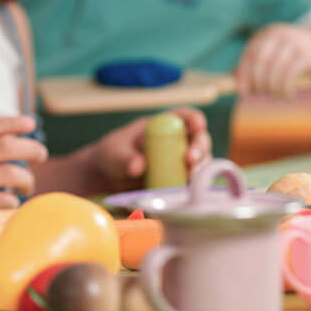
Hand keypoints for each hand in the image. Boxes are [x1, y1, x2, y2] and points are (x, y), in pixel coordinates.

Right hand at [0, 116, 47, 208]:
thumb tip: (17, 136)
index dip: (13, 123)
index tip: (31, 123)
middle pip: (7, 147)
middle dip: (31, 149)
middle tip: (41, 155)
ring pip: (12, 173)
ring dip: (27, 179)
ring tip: (28, 184)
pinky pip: (5, 199)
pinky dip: (14, 199)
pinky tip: (12, 200)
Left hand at [89, 107, 209, 190]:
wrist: (109, 180)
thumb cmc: (113, 156)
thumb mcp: (114, 153)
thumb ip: (125, 158)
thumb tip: (139, 167)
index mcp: (163, 125)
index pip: (185, 116)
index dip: (194, 119)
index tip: (197, 126)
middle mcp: (178, 142)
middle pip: (200, 140)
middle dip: (200, 148)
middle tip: (190, 160)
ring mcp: (181, 163)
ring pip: (201, 163)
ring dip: (200, 170)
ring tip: (190, 179)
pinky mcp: (181, 182)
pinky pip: (194, 183)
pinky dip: (194, 188)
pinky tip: (187, 194)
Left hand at [236, 23, 310, 96]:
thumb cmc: (302, 55)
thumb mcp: (280, 56)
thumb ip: (261, 65)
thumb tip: (236, 82)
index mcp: (268, 33)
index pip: (249, 54)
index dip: (243, 74)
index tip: (243, 91)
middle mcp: (279, 34)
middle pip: (259, 62)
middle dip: (257, 82)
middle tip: (260, 95)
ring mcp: (293, 42)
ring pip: (273, 71)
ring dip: (272, 88)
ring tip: (277, 95)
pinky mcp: (306, 54)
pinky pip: (288, 75)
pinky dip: (285, 89)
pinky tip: (288, 94)